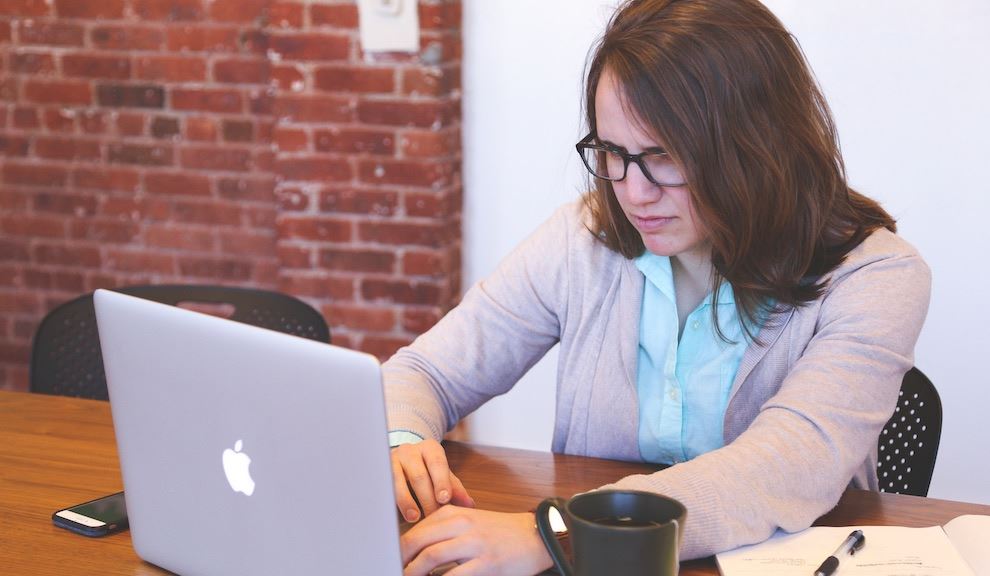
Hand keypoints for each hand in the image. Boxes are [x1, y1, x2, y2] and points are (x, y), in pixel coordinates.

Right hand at [392, 439, 473, 521]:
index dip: (441, 481)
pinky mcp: (379, 472)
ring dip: (407, 502)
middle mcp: (409, 451)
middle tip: (433, 517)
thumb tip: (469, 505)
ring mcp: (391, 460)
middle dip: (427, 499)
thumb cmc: (427, 471)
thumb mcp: (443, 476)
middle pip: (419, 475)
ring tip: (414, 517)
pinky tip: (395, 514)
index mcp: (429, 448)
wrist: (401, 461)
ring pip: (398, 481)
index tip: (444, 499)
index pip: (437, 463)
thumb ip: (455, 489)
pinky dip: (390, 501)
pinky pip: (384, 487)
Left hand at [401, 506, 553, 575]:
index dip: (400, 546)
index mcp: (455, 513)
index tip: (390, 557)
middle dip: (400, 558)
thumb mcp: (470, 520)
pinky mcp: (487, 564)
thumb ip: (444, 529)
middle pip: (418, 540)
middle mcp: (463, 525)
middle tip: (393, 568)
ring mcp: (475, 544)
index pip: (417, 528)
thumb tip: (415, 545)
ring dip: (414, 571)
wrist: (535, 535)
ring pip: (431, 557)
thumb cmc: (500, 531)